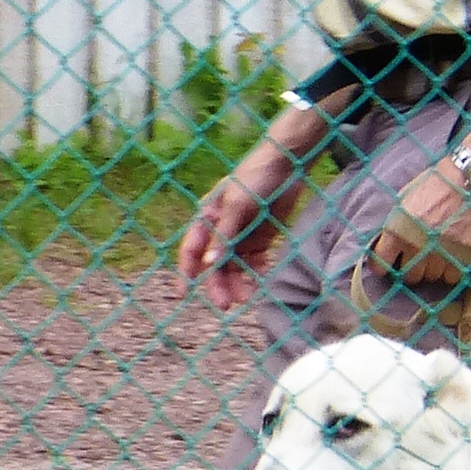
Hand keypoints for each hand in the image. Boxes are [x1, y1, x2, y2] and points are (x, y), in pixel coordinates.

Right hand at [178, 141, 302, 309]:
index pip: (192, 250)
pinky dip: (256, 273)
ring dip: (239, 282)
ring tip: (248, 296)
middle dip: (218, 284)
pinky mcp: (261, 239)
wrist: (286, 165)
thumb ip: (224, 236)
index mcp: (208, 219)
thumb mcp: (237, 206)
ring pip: (235, 267)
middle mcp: (222, 231)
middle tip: (226, 304)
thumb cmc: (254, 178)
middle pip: (215, 265)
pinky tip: (260, 280)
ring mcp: (242, 236)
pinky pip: (255, 262)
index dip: (186, 271)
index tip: (183, 293)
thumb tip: (209, 264)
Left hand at [371, 155, 470, 289]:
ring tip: (437, 254)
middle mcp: (417, 245)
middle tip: (417, 259)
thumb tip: (389, 243)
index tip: (387, 266)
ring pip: (432, 276)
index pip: (382, 262)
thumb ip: (397, 223)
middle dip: (412, 268)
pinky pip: (452, 275)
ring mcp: (442, 252)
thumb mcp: (406, 198)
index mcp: (398, 229)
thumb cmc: (437, 182)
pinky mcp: (463, 255)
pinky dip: (451, 269)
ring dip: (432, 267)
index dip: (383, 266)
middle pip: (410, 275)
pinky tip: (452, 256)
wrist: (470, 178)